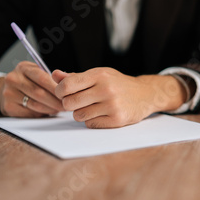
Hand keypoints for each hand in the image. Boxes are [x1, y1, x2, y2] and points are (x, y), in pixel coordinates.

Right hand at [0, 61, 63, 116]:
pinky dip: (42, 113)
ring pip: (36, 104)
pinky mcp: (8, 107)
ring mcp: (9, 94)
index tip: (69, 94)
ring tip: (61, 109)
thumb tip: (72, 80)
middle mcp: (13, 79)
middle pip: (39, 93)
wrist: (5, 90)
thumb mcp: (38, 72)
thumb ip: (53, 76)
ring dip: (51, 109)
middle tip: (68, 105)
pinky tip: (49, 112)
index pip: (43, 78)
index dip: (57, 88)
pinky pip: (30, 113)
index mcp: (23, 68)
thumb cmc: (28, 81)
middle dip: (56, 100)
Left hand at [53, 68, 186, 127]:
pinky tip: (102, 114)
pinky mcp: (117, 119)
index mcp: (99, 75)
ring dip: (81, 114)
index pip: (67, 85)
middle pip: (69, 103)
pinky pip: (91, 124)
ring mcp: (112, 105)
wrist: (145, 94)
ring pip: (79, 116)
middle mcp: (106, 89)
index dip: (60, 92)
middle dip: (69, 105)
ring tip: (92, 108)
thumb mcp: (99, 75)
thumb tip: (54, 75)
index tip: (64, 94)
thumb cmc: (118, 84)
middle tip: (77, 102)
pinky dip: (93, 121)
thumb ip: (76, 76)